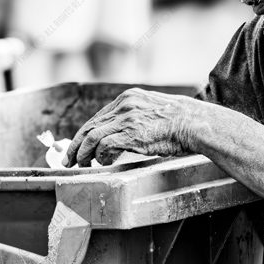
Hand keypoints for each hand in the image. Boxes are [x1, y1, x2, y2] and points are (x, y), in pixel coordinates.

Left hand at [63, 88, 195, 166]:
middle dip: (76, 145)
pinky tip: (102, 164)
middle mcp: (123, 105)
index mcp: (128, 97)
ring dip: (82, 154)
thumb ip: (136, 116)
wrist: (194, 122)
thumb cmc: (180, 120)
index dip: (85, 134)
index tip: (79, 146)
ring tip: (81, 165)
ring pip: (92, 136)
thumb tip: (125, 132)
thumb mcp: (154, 109)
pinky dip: (99, 157)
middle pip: (89, 126)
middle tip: (69, 160)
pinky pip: (104, 146)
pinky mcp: (130, 133)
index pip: (98, 117)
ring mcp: (126, 119)